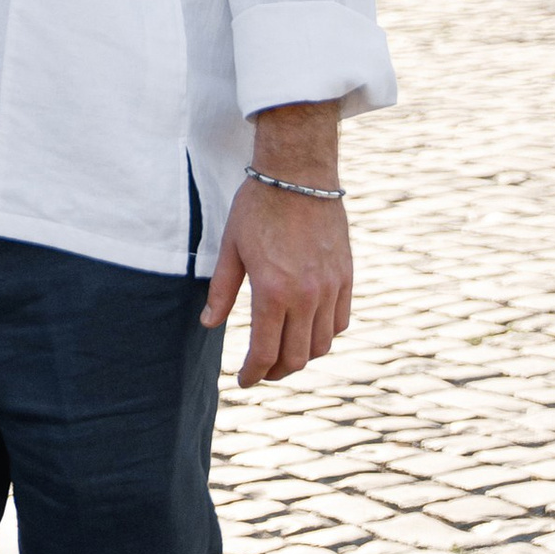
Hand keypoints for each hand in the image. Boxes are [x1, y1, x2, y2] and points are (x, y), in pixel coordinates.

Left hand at [203, 106, 351, 385]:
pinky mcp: (345, 277)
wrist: (298, 172)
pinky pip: (340, 322)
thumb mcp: (231, 247)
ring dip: (302, 357)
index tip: (244, 381)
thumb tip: (209, 324)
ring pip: (322, 345)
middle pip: (296, 358)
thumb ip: (222, 291)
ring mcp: (330, 288)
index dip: (253, 375)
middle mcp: (306, 296)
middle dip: (277, 372)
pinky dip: (325, 334)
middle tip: (262, 371)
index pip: (265, 353)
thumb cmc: (258, 206)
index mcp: (273, 291)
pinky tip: (310, 330)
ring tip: (284, 353)